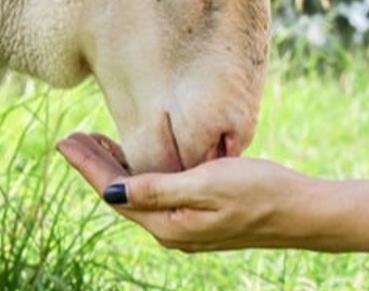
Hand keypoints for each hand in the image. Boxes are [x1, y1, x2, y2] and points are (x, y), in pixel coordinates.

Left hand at [55, 131, 310, 251]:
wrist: (302, 212)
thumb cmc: (259, 191)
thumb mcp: (207, 183)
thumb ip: (158, 189)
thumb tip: (110, 194)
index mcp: (169, 225)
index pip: (115, 192)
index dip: (89, 166)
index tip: (66, 141)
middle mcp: (172, 232)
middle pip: (122, 197)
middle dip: (96, 166)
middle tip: (73, 138)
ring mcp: (187, 228)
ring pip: (139, 197)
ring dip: (118, 169)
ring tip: (97, 144)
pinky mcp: (201, 220)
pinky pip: (158, 198)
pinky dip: (142, 176)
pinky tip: (141, 162)